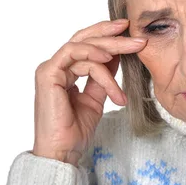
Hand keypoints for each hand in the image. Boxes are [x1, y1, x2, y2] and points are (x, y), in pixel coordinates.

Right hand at [31, 19, 146, 165]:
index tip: (130, 33)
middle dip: (113, 35)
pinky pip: (73, 54)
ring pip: (83, 45)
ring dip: (111, 47)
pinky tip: (109, 58)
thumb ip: (103, 76)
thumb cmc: (76, 130)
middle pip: (85, 39)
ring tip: (133, 50)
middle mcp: (56, 66)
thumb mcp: (96, 98)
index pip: (86, 44)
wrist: (64, 151)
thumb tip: (116, 56)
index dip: (107, 35)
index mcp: (65, 71)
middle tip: (137, 38)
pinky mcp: (48, 74)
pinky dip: (92, 54)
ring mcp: (50, 69)